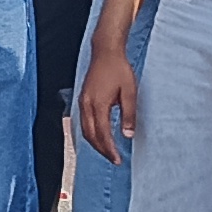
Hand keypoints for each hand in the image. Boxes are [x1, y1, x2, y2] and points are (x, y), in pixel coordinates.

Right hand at [76, 49, 137, 164]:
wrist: (105, 52)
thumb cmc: (118, 69)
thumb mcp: (130, 92)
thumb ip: (129, 114)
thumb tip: (127, 134)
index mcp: (98, 104)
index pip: (102, 134)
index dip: (109, 149)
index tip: (117, 159)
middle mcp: (86, 105)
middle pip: (90, 135)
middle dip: (101, 149)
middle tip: (113, 159)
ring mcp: (82, 102)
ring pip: (84, 130)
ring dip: (95, 142)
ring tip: (107, 150)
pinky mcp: (82, 99)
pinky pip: (83, 122)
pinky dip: (90, 132)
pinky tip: (98, 135)